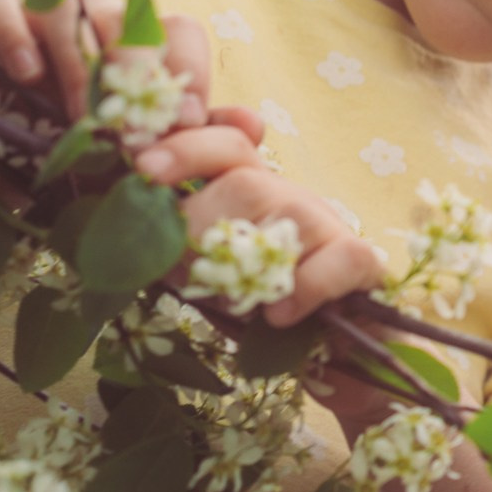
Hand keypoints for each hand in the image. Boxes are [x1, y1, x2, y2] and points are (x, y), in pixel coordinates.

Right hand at [0, 0, 239, 132]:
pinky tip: (26, 75)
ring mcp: (38, 12)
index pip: (178, 32)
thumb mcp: (124, 150)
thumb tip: (251, 128)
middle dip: (137, 71)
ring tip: (82, 118)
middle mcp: (92, 20)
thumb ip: (186, 137)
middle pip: (127, 19)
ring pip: (69, 9)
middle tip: (135, 130)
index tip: (188, 123)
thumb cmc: (63, 148)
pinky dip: (14, 36)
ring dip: (81, 65)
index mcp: (134, 46)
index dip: (188, 71)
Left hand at [136, 131, 385, 330]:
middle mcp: (289, 198)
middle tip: (185, 272)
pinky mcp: (363, 262)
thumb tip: (128, 238)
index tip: (144, 167)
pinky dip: (306, 288)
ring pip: (287, 213)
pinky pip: (339, 258)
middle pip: (244, 178)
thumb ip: (177, 247)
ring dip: (247, 263)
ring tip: (228, 302)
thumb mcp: (209, 272)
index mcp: (250, 190)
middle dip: (200, 225)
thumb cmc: (261, 307)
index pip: (224, 142)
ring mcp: (329, 226)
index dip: (185, 145)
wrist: (339, 348)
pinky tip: (279, 316)